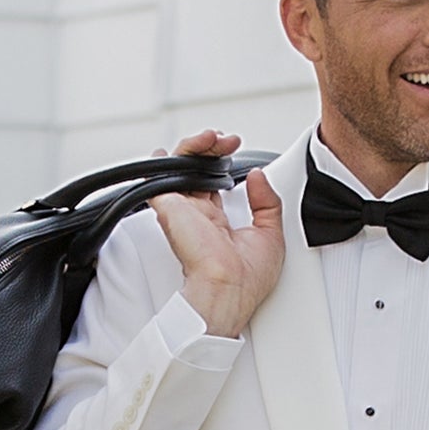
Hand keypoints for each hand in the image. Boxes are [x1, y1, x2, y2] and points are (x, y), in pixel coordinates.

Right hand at [147, 129, 284, 337]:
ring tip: (211, 137)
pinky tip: (174, 151)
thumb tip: (259, 176)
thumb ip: (267, 202)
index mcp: (217, 224)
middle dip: (210, 148)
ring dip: (193, 146)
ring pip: (178, 168)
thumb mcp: (271, 234)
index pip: (212, 184)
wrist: (228, 291)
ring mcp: (183, 212)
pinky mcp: (171, 210)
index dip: (221, 162)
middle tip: (227, 141)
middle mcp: (198, 216)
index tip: (235, 149)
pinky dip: (163, 163)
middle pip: (195, 171)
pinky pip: (158, 180)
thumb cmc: (247, 279)